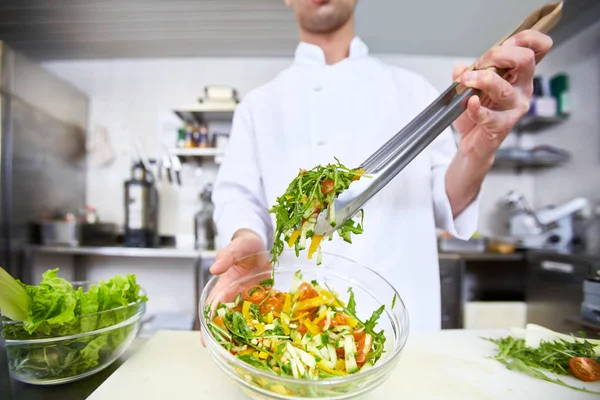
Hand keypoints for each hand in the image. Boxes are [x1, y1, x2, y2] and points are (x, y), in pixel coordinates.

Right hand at [200, 229, 268, 346]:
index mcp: (225, 286)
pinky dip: (264, 325)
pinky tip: (268, 337)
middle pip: (226, 319)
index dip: (209, 324)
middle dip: (223, 336)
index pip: (214, 308)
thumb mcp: (238, 246)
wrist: (261, 243)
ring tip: (244, 353)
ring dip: (243, 335)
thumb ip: (227, 255)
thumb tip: (214, 269)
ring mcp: (250, 299)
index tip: (206, 341)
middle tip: (224, 354)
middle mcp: (235, 296)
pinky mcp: (264, 299)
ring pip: (244, 320)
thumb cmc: (246, 245)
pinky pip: (263, 314)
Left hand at [452, 29, 553, 161]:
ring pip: (504, 88)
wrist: (471, 140)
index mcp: (520, 74)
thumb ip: (468, 72)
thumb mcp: (469, 85)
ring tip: (466, 81)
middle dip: (499, 55)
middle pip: (525, 60)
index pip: (539, 47)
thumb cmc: (476, 110)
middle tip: (480, 64)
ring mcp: (515, 107)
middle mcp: (523, 88)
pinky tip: (470, 102)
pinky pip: (489, 116)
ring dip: (482, 80)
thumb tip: (461, 67)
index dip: (526, 38)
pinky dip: (476, 108)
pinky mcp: (502, 126)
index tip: (505, 43)